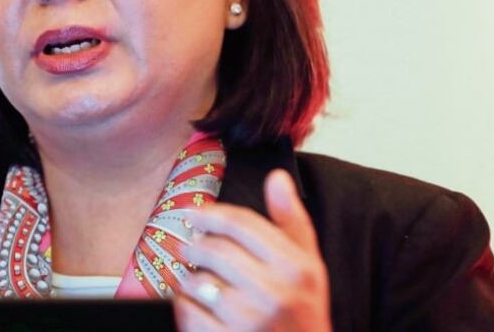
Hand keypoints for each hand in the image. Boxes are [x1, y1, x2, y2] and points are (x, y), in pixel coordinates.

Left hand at [174, 169, 331, 331]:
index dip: (212, 214)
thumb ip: (291, 220)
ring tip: (197, 279)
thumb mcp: (309, 264)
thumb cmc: (303, 310)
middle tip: (190, 245)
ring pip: (198, 282)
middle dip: (196, 244)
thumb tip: (277, 177)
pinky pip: (188, 312)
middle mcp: (275, 293)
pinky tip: (193, 303)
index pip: (242, 224)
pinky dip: (184, 305)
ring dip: (190, 277)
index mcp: (296, 267)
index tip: (195, 214)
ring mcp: (249, 321)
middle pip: (216, 250)